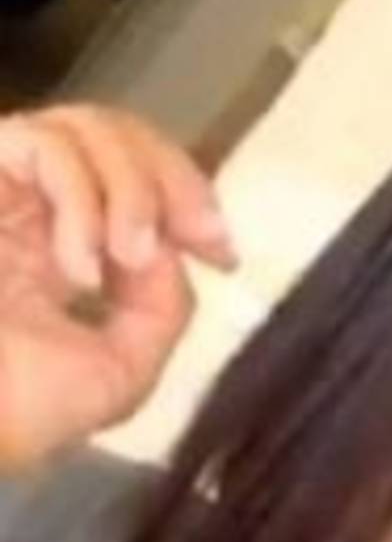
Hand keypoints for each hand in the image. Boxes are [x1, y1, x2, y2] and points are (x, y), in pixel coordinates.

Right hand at [0, 103, 240, 472]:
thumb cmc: (18, 414)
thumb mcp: (121, 372)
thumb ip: (162, 308)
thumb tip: (173, 249)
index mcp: (58, 246)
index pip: (132, 180)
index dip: (187, 198)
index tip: (222, 252)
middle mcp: (27, 207)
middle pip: (116, 135)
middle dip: (173, 181)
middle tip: (196, 235)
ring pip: (85, 127)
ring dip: (131, 191)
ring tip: (129, 257)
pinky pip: (42, 142)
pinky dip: (80, 199)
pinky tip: (78, 267)